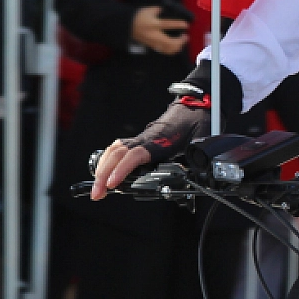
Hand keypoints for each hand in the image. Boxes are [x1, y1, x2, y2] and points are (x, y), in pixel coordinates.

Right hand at [89, 86, 213, 199]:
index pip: (135, 155)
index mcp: (160, 141)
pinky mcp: (141, 140)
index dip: (122, 170)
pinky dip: (108, 160)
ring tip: (98, 188)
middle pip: (117, 154)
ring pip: (114, 150)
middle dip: (103, 175)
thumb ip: (197, 157)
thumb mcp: (202, 142)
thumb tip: (197, 173)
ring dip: (102, 169)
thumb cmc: (197, 122)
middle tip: (97, 195)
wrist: (196, 104)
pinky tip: (104, 171)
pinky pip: (118, 148)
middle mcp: (146, 138)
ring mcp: (142, 138)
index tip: (112, 185)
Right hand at [131, 6, 188, 54]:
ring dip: (177, 47)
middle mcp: (153, 35)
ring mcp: (152, 42)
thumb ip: (160, 10)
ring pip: (167, 49)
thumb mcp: (149, 10)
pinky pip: (163, 50)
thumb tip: (169, 12)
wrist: (127, 26)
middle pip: (169, 42)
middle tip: (185, 37)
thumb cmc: (138, 17)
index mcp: (153, 24)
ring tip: (182, 42)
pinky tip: (175, 47)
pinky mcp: (151, 45)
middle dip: (180, 41)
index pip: (167, 25)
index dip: (178, 25)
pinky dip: (171, 49)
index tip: (186, 25)